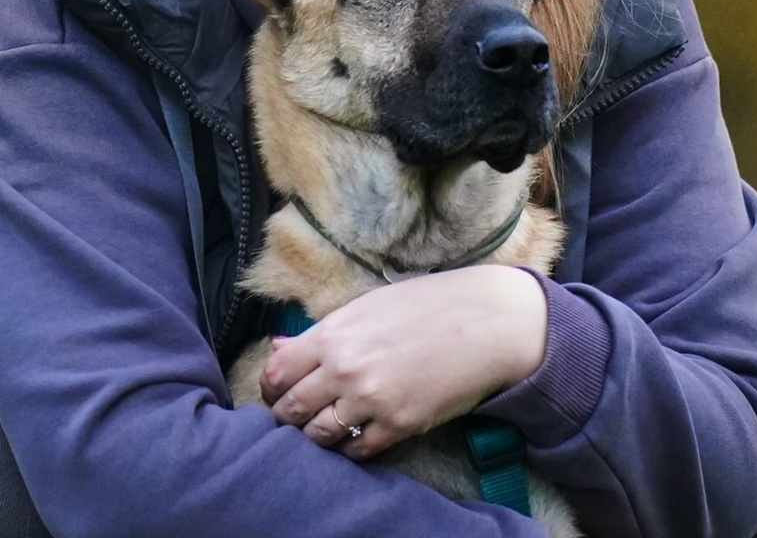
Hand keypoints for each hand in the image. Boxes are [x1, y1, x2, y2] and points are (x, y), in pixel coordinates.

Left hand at [264, 268, 549, 456]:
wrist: (485, 322)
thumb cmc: (426, 306)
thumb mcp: (369, 306)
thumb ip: (321, 332)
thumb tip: (276, 348)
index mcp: (335, 333)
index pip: (276, 374)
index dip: (270, 388)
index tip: (277, 392)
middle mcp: (345, 368)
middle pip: (290, 410)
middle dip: (287, 416)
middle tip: (296, 416)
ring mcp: (371, 400)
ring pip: (318, 436)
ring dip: (316, 435)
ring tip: (325, 426)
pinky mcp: (397, 425)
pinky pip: (355, 451)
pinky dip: (349, 448)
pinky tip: (355, 435)